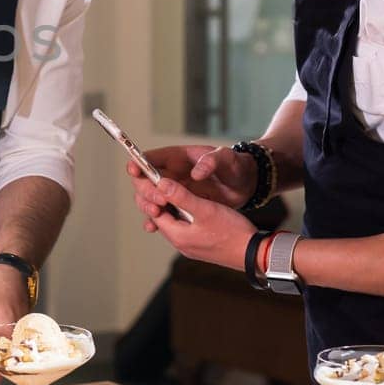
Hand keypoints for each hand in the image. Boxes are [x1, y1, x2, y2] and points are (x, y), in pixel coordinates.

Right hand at [127, 144, 256, 209]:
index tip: (135, 170)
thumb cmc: (236, 166)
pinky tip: (152, 226)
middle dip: (146, 190)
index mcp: (178, 158)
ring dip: (148, 205)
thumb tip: (195, 173)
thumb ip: (211, 162)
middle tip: (159, 200)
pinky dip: (155, 219)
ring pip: (151, 198)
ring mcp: (176, 191)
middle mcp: (173, 175)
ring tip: (156, 212)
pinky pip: (162, 213)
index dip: (140, 163)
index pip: (151, 158)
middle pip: (146, 181)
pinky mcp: (181, 206)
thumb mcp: (227, 159)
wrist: (248, 184)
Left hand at [132, 175, 257, 270]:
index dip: (154, 194)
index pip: (155, 212)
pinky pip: (188, 228)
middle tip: (169, 183)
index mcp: (177, 236)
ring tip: (183, 191)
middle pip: (164, 218)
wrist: (255, 254)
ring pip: (176, 222)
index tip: (156, 179)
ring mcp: (192, 247)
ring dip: (177, 207)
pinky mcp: (202, 246)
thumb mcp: (205, 209)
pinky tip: (197, 206)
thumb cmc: (232, 232)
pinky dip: (188, 215)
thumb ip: (181, 196)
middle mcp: (181, 244)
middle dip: (164, 200)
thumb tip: (160, 184)